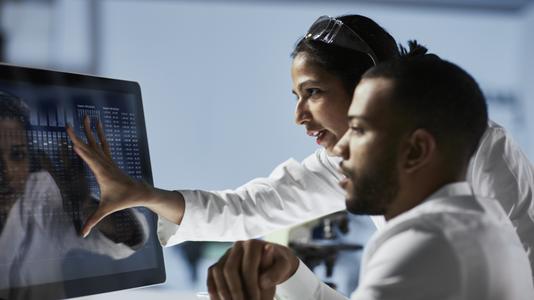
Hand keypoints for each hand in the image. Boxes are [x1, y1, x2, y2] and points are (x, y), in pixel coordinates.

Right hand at [66, 115, 151, 237]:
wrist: (140, 192)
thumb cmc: (123, 200)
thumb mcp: (107, 210)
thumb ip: (93, 221)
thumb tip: (82, 234)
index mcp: (102, 173)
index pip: (89, 159)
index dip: (81, 150)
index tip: (72, 140)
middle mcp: (105, 164)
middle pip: (91, 147)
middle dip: (81, 135)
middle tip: (71, 122)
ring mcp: (108, 161)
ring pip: (97, 143)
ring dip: (90, 130)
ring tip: (87, 117)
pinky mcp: (110, 161)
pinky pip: (103, 145)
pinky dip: (99, 135)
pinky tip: (97, 126)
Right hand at [207, 240, 298, 299]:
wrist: (271, 261)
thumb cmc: (278, 265)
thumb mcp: (284, 266)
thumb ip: (277, 272)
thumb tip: (262, 281)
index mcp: (253, 244)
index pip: (248, 266)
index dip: (251, 286)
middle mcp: (237, 245)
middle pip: (229, 269)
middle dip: (235, 290)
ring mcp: (227, 253)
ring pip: (218, 271)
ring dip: (223, 291)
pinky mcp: (219, 262)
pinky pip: (211, 275)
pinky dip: (214, 289)